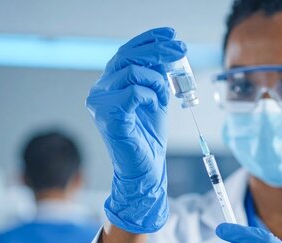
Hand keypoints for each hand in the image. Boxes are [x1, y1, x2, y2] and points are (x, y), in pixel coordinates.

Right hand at [87, 27, 185, 232]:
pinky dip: (151, 95)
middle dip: (158, 50)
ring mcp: (100, 104)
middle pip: (128, 56)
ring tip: (165, 96)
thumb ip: (156, 76)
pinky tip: (156, 105)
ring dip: (157, 80)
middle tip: (181, 49)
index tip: (170, 34)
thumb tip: (167, 51)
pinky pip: (134, 93)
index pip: (126, 52)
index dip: (148, 40)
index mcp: (109, 85)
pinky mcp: (109, 117)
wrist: (145, 168)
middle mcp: (99, 91)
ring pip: (132, 72)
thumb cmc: (148, 137)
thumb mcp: (155, 98)